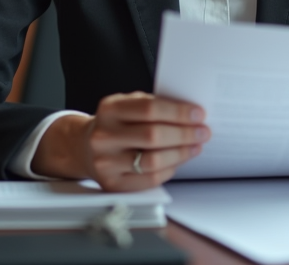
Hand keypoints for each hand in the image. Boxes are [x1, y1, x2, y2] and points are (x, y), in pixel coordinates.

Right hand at [31, 92, 209, 190]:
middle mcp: (104, 136)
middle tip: (203, 132)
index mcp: (109, 109)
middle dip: (184, 134)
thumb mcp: (127, 105)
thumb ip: (154, 106)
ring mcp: (106, 162)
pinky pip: (149, 179)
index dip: (178, 112)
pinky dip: (169, 169)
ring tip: (195, 146)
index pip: (149, 108)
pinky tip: (179, 160)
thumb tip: (190, 114)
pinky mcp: (112, 184)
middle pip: (153, 135)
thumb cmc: (115, 124)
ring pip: (153, 160)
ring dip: (181, 153)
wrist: (85, 147)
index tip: (198, 114)